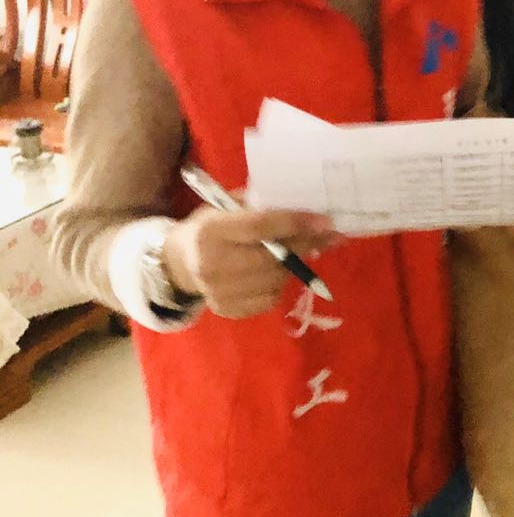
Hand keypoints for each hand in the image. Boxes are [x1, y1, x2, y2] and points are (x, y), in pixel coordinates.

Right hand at [161, 205, 338, 318]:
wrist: (178, 263)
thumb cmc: (209, 226)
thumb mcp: (226, 206)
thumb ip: (259, 207)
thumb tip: (304, 211)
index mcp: (212, 231)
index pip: (261, 226)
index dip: (296, 223)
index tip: (325, 221)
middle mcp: (212, 264)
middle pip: (273, 258)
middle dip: (306, 246)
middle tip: (330, 236)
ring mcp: (218, 292)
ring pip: (275, 280)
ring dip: (295, 265)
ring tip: (301, 251)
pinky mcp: (227, 310)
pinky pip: (269, 299)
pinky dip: (279, 284)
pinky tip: (276, 271)